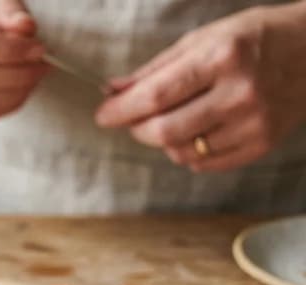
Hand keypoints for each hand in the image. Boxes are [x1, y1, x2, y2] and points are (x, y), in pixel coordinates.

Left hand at [95, 3, 305, 172]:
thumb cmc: (256, 38)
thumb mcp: (205, 38)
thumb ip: (156, 68)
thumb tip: (113, 91)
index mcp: (222, 57)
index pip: (156, 96)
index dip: (121, 111)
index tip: (103, 115)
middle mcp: (240, 92)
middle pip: (165, 131)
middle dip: (137, 129)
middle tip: (132, 120)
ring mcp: (255, 122)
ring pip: (182, 151)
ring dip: (163, 140)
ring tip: (172, 119)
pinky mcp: (263, 143)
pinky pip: (205, 163)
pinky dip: (188, 152)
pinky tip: (195, 132)